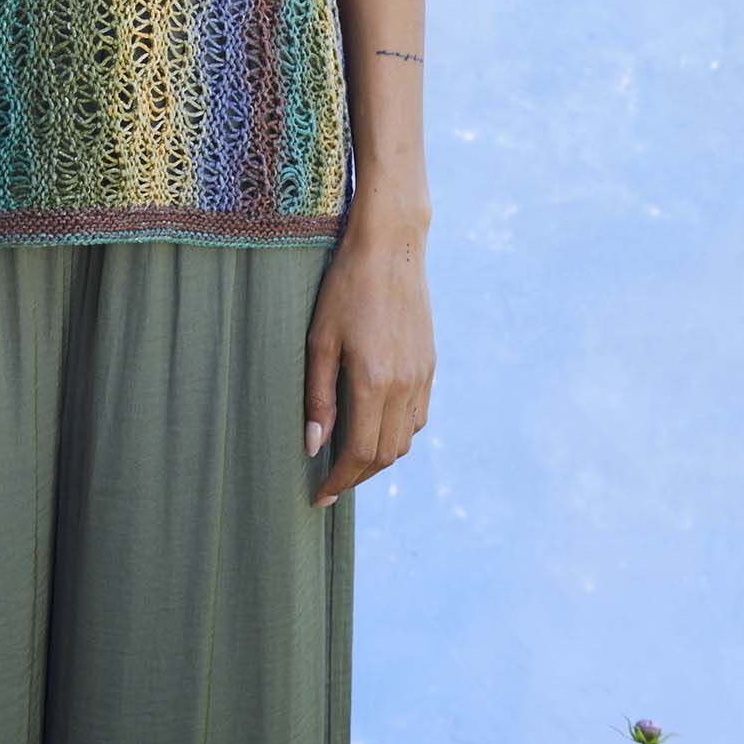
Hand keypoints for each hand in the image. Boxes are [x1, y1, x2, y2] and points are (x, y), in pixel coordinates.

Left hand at [303, 209, 434, 508]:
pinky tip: (376, 425)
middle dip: (357, 477)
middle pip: (385, 455)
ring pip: (406, 440)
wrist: (391, 247)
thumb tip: (313, 446)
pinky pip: (419, 416)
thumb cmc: (345, 287)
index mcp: (374, 382)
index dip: (338, 482)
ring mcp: (422, 376)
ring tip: (349, 459)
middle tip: (329, 483)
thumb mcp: (319, 339)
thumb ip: (318, 396)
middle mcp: (404, 386)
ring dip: (379, 457)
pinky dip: (398, 433)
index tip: (318, 497)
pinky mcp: (430, 364)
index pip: (359, 454)